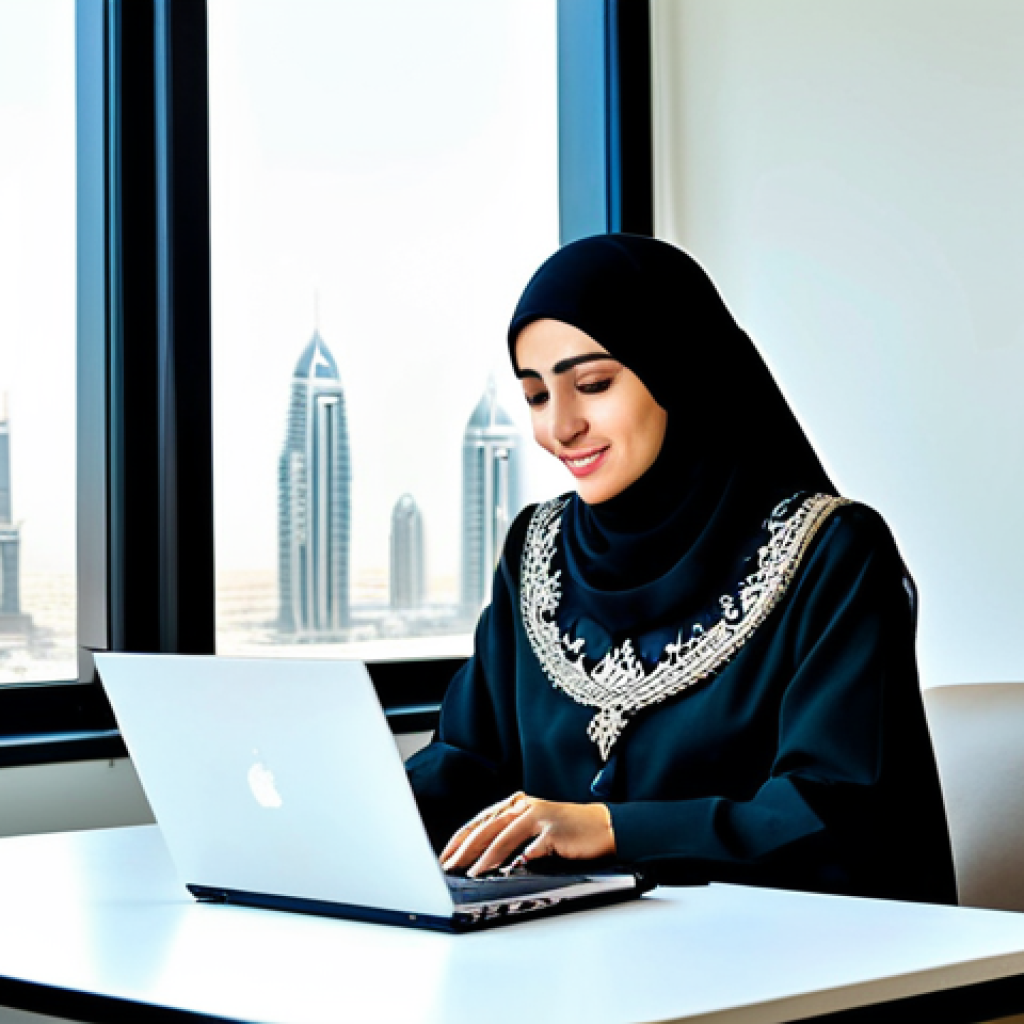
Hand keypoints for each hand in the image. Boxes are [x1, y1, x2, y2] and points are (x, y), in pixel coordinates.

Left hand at [440, 791, 615, 876]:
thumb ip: (510, 835)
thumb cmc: (568, 830)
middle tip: (449, 867)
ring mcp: (539, 818)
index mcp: (517, 805)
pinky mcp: (553, 832)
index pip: (480, 821)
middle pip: (487, 827)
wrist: (603, 826)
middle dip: (464, 849)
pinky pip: (530, 848)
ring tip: (471, 872)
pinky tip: (506, 871)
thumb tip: (478, 857)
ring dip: (484, 856)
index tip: (445, 857)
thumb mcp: (534, 826)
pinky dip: (516, 860)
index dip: (460, 839)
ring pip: (503, 836)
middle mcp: (524, 807)